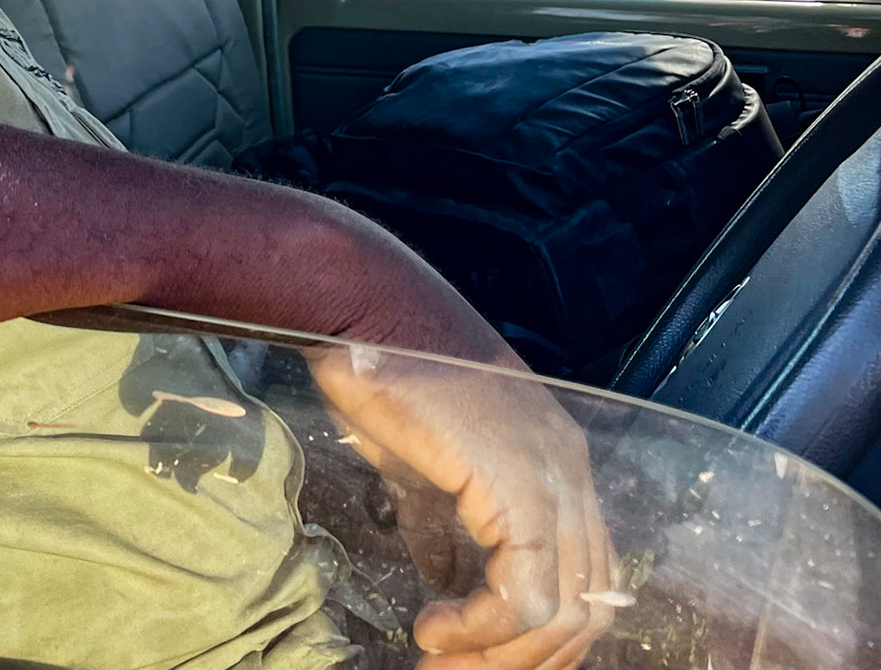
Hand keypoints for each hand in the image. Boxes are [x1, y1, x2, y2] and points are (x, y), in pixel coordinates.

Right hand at [309, 344, 615, 669]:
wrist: (363, 313)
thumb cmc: (381, 371)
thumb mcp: (419, 462)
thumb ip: (441, 522)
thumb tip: (442, 579)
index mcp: (554, 462)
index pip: (582, 578)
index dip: (536, 634)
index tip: (473, 655)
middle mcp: (570, 471)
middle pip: (585, 606)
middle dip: (521, 659)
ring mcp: (553, 478)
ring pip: (563, 612)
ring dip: (498, 654)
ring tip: (439, 658)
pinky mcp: (521, 488)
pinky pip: (526, 594)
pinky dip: (483, 629)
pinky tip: (436, 627)